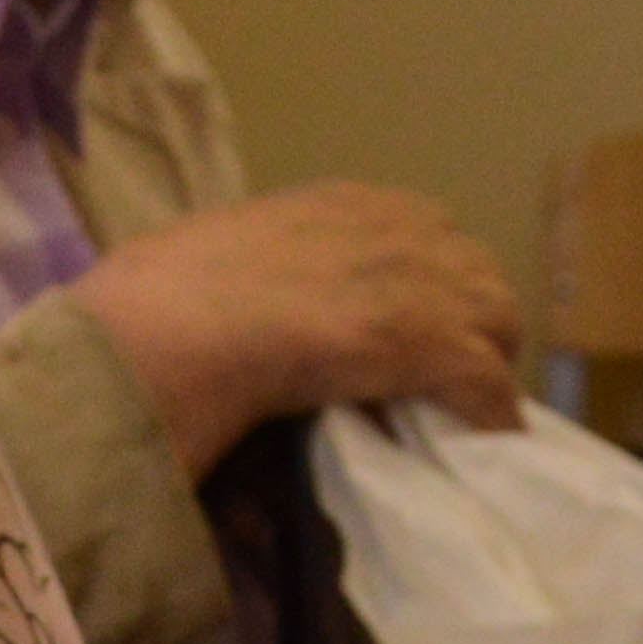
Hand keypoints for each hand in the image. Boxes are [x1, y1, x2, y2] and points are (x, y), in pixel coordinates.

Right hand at [67, 184, 526, 473]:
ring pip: (496, 317)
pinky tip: (473, 440)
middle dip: (465, 317)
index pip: (414, 227)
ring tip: (457, 407)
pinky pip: (489, 379)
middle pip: (472, 267)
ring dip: (482, 360)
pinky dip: (487, 412)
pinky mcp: (427, 339)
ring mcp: (414, 278)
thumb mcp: (203, 260)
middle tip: (436, 374)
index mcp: (332, 203)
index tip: (402, 325)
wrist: (151, 333)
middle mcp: (388, 225)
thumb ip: (244, 275)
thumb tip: (232, 313)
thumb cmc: (147, 304)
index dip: (417, 282)